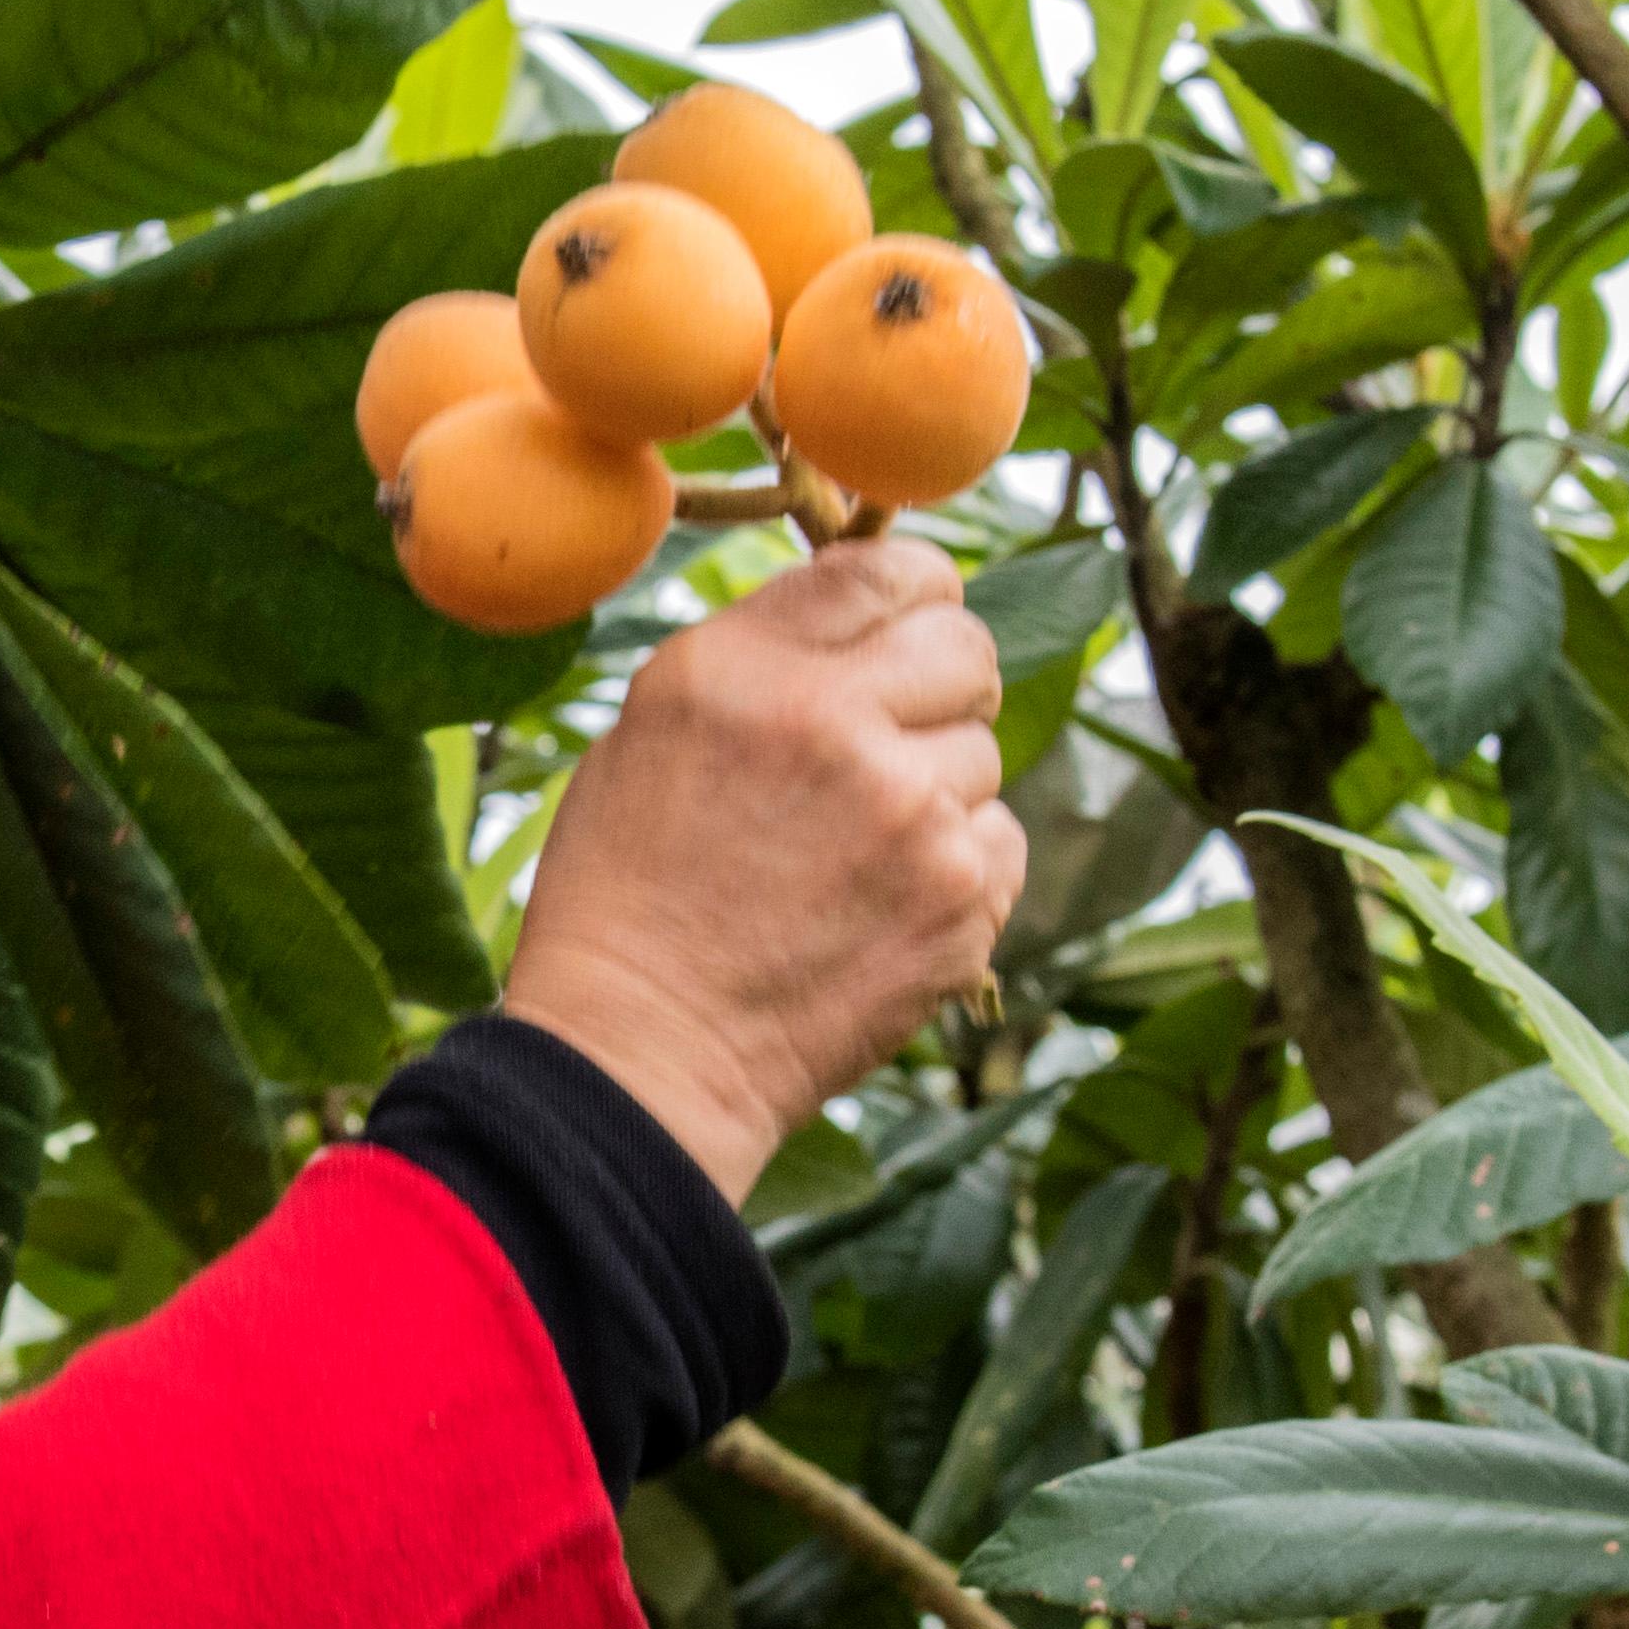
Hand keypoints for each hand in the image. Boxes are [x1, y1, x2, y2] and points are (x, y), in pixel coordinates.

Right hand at [497, 533, 1021, 1198]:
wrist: (642, 1059)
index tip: (911, 625)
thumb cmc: (627, 900)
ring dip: (938, 791)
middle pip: (963, 648)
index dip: (915, 594)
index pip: (889, 570)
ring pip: (984, 752)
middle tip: (890, 744)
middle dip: (940, 686)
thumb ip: (761, 657)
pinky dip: (958, 869)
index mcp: (739, 669)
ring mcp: (908, 813)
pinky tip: (881, 907)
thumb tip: (868, 609)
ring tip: (855, 854)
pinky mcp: (959, 898)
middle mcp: (831, 722)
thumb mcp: (649, 734)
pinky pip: (1001, 841)